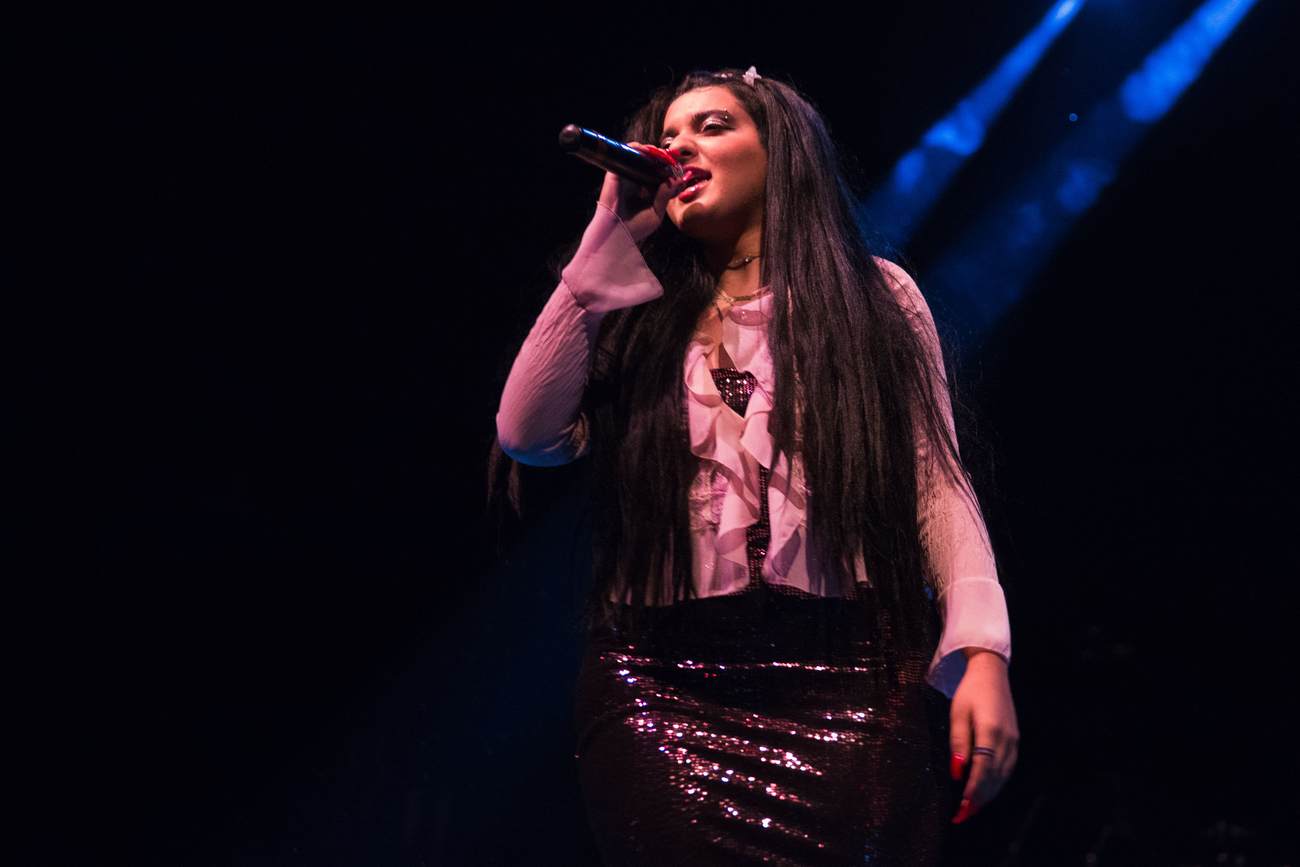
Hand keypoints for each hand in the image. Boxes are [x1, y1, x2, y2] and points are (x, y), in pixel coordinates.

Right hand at [596, 143, 689, 242]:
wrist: (617, 233)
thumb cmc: (636, 227)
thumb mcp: (656, 212)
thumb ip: (666, 194)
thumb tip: (678, 179)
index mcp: (643, 192)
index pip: (657, 175)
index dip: (668, 169)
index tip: (679, 167)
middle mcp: (633, 182)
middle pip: (649, 163)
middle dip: (662, 158)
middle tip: (673, 157)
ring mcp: (624, 175)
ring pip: (639, 156)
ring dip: (652, 151)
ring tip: (663, 153)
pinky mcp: (616, 171)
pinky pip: (626, 153)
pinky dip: (637, 148)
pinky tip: (650, 151)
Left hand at [949, 649, 1018, 822]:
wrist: (992, 674)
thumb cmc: (970, 692)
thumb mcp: (957, 714)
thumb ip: (958, 744)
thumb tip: (957, 773)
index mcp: (991, 731)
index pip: (982, 771)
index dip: (972, 792)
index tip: (961, 808)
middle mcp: (1006, 739)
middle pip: (994, 778)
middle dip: (979, 800)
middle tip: (962, 815)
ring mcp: (1014, 741)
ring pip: (1002, 776)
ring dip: (988, 794)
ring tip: (971, 808)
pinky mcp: (1015, 740)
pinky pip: (1007, 768)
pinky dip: (996, 783)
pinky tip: (985, 790)